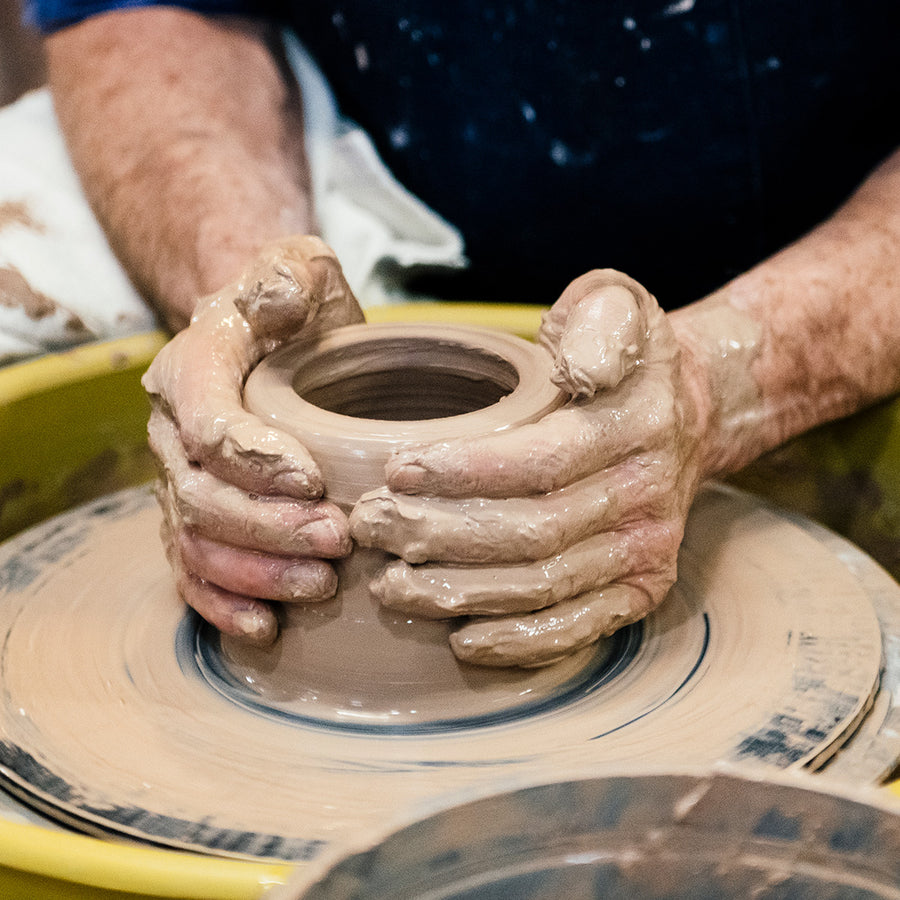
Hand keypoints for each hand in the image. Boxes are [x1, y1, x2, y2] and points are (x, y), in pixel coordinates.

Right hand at [143, 236, 363, 644]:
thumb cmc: (289, 304)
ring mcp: (181, 482)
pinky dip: (223, 605)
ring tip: (319, 584)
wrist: (269, 337)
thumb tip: (276, 297)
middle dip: (269, 528)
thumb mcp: (295, 269)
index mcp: (190, 372)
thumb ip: (287, 277)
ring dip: (256, 573)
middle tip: (338, 540)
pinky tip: (265, 626)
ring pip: (198, 544)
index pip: (208, 425)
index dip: (255, 461)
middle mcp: (173, 433)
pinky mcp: (200, 518)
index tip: (315, 482)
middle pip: (204, 497)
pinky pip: (194, 573)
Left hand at [350, 270, 707, 666]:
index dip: (463, 473)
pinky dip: (518, 641)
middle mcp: (646, 496)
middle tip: (371, 527)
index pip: (539, 461)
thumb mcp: (618, 306)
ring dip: (461, 592)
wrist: (690, 410)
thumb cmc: (625, 355)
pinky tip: (461, 638)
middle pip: (531, 532)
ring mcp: (648, 551)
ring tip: (391, 584)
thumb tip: (579, 370)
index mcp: (634, 426)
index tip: (396, 473)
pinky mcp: (642, 589)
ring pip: (543, 585)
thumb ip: (599, 319)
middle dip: (440, 535)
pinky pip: (579, 626)